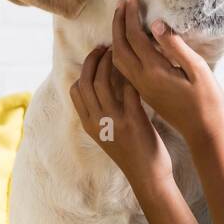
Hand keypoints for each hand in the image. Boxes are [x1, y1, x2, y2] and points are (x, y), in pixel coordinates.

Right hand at [70, 44, 174, 192]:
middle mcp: (97, 122)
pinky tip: (139, 67)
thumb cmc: (132, 154)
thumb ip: (102, 114)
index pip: (76, 89)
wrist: (147, 177)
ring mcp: (113, 122)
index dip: (85, 69)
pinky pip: (128, 91)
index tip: (96, 57)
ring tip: (120, 52)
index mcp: (89, 124)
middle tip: (105, 47)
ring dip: (111, 63)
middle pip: (87, 81)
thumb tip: (103, 88)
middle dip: (94, 59)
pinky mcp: (133, 122)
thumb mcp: (107, 135)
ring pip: (104, 82)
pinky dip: (131, 76)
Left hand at [110, 0, 223, 144]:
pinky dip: (120, 52)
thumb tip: (155, 25)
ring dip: (116, 38)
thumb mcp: (197, 69)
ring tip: (121, 20)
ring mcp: (141, 89)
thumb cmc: (206, 100)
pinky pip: (123, 70)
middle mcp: (142, 80)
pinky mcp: (144, 94)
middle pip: (119, 47)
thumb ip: (175, 46)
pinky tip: (127, 46)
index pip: (135, 37)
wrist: (203, 132)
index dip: (130, 16)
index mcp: (154, 71)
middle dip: (118, 24)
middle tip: (121, 4)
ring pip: (118, 60)